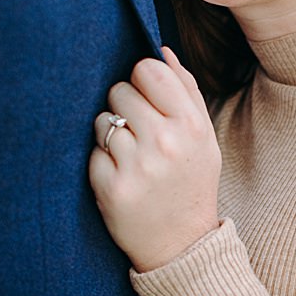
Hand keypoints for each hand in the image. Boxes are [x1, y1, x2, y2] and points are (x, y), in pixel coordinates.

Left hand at [87, 46, 221, 271]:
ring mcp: (136, 166)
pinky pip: (92, 152)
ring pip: (101, 119)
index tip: (147, 101)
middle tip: (139, 135)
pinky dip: (101, 162)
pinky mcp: (111, 187)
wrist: (182, 246)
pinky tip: (121, 177)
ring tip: (131, 157)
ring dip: (110, 134)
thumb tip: (162, 49)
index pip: (148, 70)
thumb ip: (186, 89)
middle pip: (119, 90)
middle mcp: (165, 142)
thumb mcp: (203, 136)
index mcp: (191, 124)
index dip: (142, 82)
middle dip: (124, 108)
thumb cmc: (191, 182)